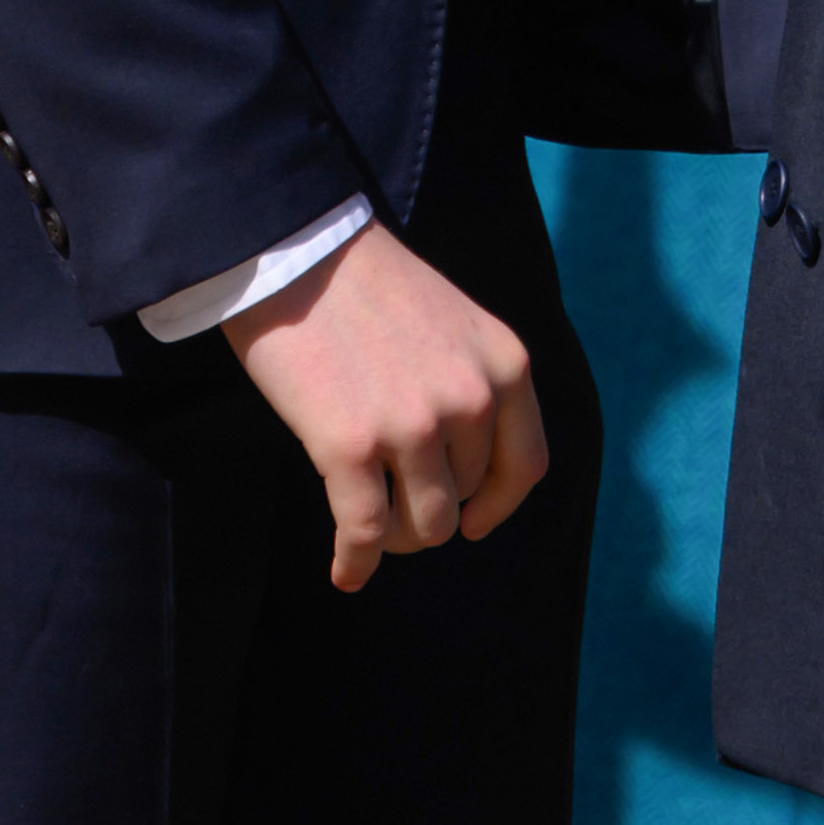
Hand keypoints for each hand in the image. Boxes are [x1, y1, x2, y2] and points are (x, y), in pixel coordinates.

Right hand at [225, 218, 549, 591]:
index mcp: (506, 366)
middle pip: (466, 500)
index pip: (525, 466)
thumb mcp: (456, 323)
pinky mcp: (351, 447)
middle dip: (431, 513)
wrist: (298, 251)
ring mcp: (413, 426)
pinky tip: (345, 573)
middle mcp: (472, 400)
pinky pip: (365, 531)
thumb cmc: (366, 284)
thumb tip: (465, 461)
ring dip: (396, 538)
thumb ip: (473, 383)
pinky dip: (355, 561)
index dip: (499, 505)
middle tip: (394, 509)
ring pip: (423, 526)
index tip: (475, 521)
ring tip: (370, 531)